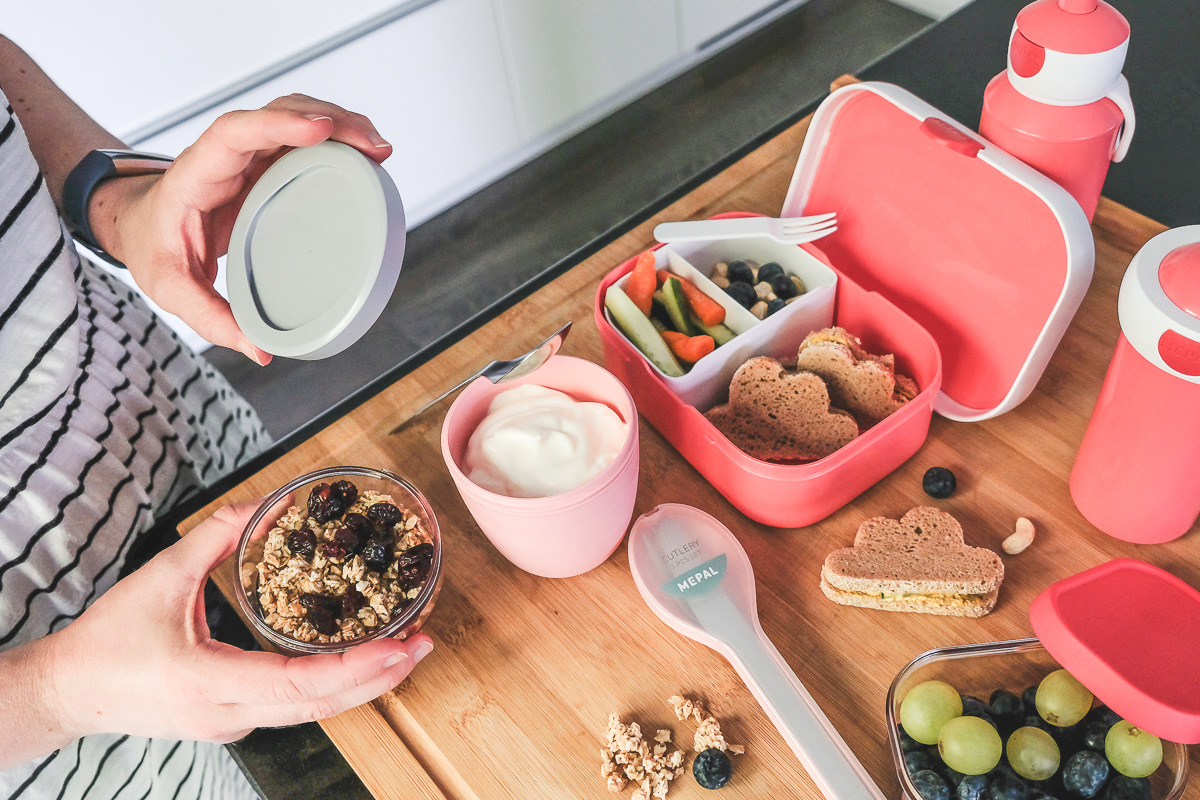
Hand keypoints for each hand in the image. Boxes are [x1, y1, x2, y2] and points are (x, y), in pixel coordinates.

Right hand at [45, 500, 431, 743]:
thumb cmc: (107, 640)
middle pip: (321, 706)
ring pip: (312, 713)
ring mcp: (231, 725)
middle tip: (424, 643)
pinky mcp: (232, 722)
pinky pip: (294, 709)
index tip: (400, 646)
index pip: (301, 684)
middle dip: (381, 676)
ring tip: (405, 651)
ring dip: (363, 684)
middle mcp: (228, 714)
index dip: (357, 667)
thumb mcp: (160, 577)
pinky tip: (359, 662)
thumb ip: (216, 534)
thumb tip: (267, 503)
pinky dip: (333, 687)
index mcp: (210, 682)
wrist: (68, 691)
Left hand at [93, 95, 392, 364]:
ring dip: (340, 124)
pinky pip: (303, 138)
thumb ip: (210, 318)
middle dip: (330, 121)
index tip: (321, 130)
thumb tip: (261, 351)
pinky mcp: (266, 163)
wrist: (141, 224)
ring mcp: (249, 155)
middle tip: (373, 147)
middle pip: (279, 113)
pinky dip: (336, 139)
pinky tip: (365, 156)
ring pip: (296, 117)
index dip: (279, 125)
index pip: (236, 133)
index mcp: (197, 174)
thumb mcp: (170, 287)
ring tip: (379, 150)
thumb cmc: (153, 247)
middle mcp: (226, 154)